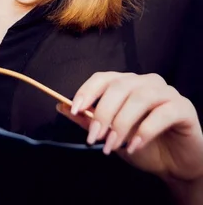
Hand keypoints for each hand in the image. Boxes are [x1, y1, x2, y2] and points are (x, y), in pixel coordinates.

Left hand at [57, 72, 202, 181]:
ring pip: (139, 98)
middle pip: (119, 87)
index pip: (103, 78)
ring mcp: (166, 92)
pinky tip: (135, 146)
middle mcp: (146, 82)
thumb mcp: (112, 135)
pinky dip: (144, 131)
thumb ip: (89, 121)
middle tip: (95, 138)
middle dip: (103, 113)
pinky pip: (162, 113)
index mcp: (128, 83)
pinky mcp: (183, 108)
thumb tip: (61, 107)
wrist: (176, 165)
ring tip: (113, 146)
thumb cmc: (144, 146)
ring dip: (122, 124)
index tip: (74, 110)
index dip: (87, 91)